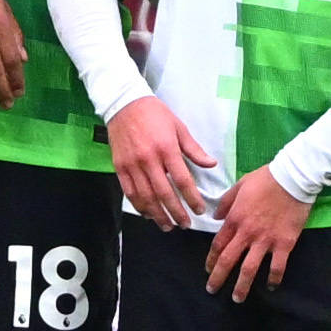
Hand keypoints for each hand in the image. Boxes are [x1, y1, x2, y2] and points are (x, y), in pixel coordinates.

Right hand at [107, 96, 206, 231]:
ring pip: (146, 196)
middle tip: (185, 224)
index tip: (199, 210)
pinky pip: (129, 191)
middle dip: (176, 212)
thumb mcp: (179, 128)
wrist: (124, 104)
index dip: (192, 199)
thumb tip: (211, 164)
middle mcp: (148, 160)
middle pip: (164, 193)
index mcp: (166, 149)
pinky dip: (139, 205)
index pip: (182, 181)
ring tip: (167, 225)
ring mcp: (132, 165)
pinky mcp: (119, 167)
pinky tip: (148, 213)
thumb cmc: (155, 114)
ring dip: (157, 214)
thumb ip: (194, 149)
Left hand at [208, 168, 308, 296]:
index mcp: (234, 219)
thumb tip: (215, 217)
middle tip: (212, 290)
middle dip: (218, 277)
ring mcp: (266, 240)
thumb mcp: (238, 186)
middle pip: (228, 260)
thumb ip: (225, 203)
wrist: (293, 178)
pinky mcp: (285, 243)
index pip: (218, 245)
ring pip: (249, 268)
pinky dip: (273, 278)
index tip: (207, 270)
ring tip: (237, 298)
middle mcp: (247, 233)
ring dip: (242, 285)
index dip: (210, 259)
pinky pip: (277, 265)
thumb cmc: (265, 179)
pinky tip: (270, 287)